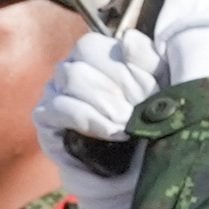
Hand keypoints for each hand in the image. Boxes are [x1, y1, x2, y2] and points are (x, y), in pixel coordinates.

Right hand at [40, 28, 164, 206]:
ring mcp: (55, 91)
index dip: (124, 66)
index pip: (95, 43)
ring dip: (106, 103)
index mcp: (97, 53)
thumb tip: (126, 40)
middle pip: (82, 55)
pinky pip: (58, 107)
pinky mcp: (46, 118)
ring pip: (72, 77)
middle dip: (119, 85)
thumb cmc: (152, 120)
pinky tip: (113, 134)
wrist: (140, 168)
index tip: (150, 90)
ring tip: (128, 125)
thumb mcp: (162, 85)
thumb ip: (148, 59)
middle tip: (139, 111)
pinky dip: (90, 119)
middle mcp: (71, 66)